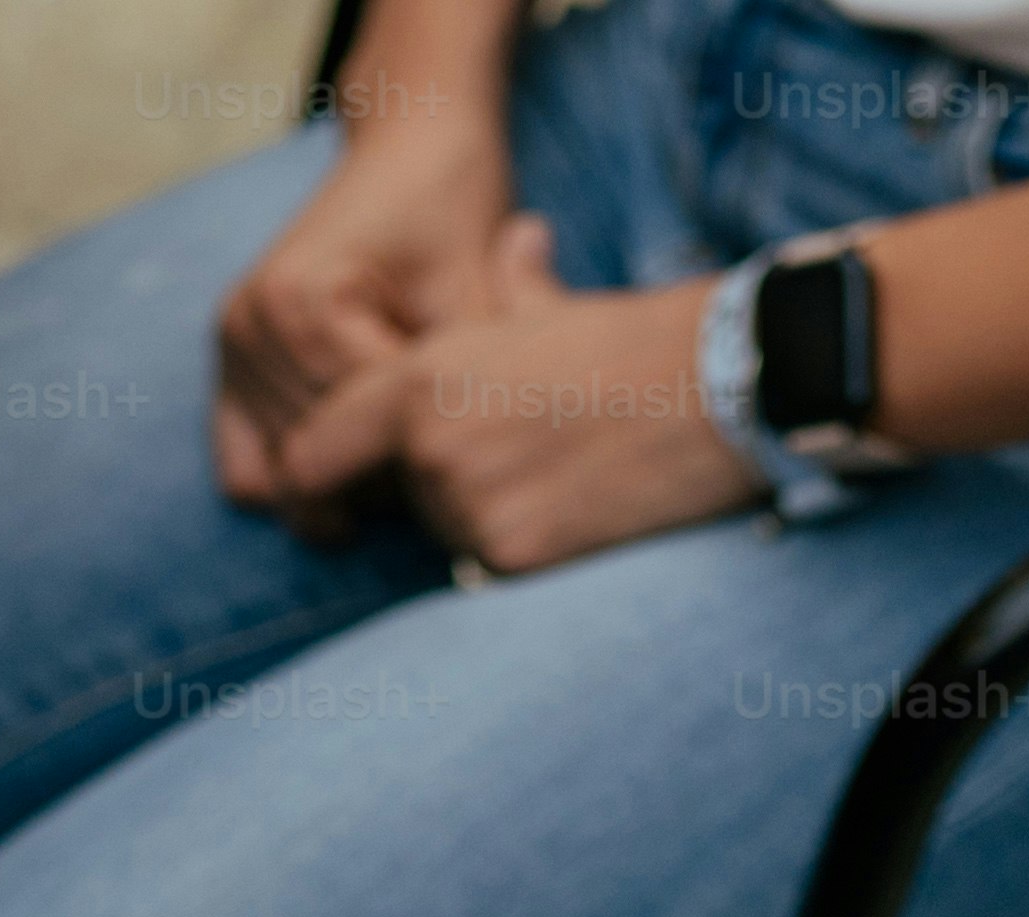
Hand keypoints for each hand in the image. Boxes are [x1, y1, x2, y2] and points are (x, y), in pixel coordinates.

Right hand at [214, 112, 521, 530]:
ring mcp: (232, 344)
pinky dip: (299, 484)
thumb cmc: (453, 213)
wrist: (412, 150)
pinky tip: (356, 469)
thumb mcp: (479, 293)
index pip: (366, 432)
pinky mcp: (229, 362)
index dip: (430, 453)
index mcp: (306, 302)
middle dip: (392, 475)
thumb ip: (465, 386)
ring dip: (351, 484)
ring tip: (411, 453)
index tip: (474, 443)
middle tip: (449, 458)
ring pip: (287, 478)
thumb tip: (464, 478)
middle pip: (323, 461)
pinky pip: (245, 471)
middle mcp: (252, 323)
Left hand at [273, 219, 750, 576]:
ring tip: (558, 472)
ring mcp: (470, 510)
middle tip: (517, 452)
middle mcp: (430, 450)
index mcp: (418, 381)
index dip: (325, 474)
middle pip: (398, 498)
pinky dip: (524, 547)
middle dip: (438, 484)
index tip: (347, 485)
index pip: (312, 454)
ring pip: (446, 534)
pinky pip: (492, 566)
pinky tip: (577, 507)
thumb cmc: (635, 341)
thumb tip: (519, 238)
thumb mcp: (551, 304)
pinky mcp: (517, 559)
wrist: (716, 390)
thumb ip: (507, 286)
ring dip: (482, 516)